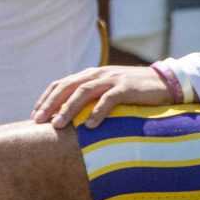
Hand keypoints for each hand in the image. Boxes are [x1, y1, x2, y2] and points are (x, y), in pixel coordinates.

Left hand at [34, 64, 174, 128]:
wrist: (165, 82)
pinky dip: (97, 112)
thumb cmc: (133, 90)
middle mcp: (97, 74)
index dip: (46, 98)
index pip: (60, 84)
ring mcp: (111, 79)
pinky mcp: (127, 87)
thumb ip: (91, 96)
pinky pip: (109, 99)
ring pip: (83, 92)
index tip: (35, 114)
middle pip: (67, 87)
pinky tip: (90, 126)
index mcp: (89, 74)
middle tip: (38, 121)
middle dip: (50, 104)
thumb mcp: (107, 89)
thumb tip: (70, 114)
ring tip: (58, 125)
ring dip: (68, 109)